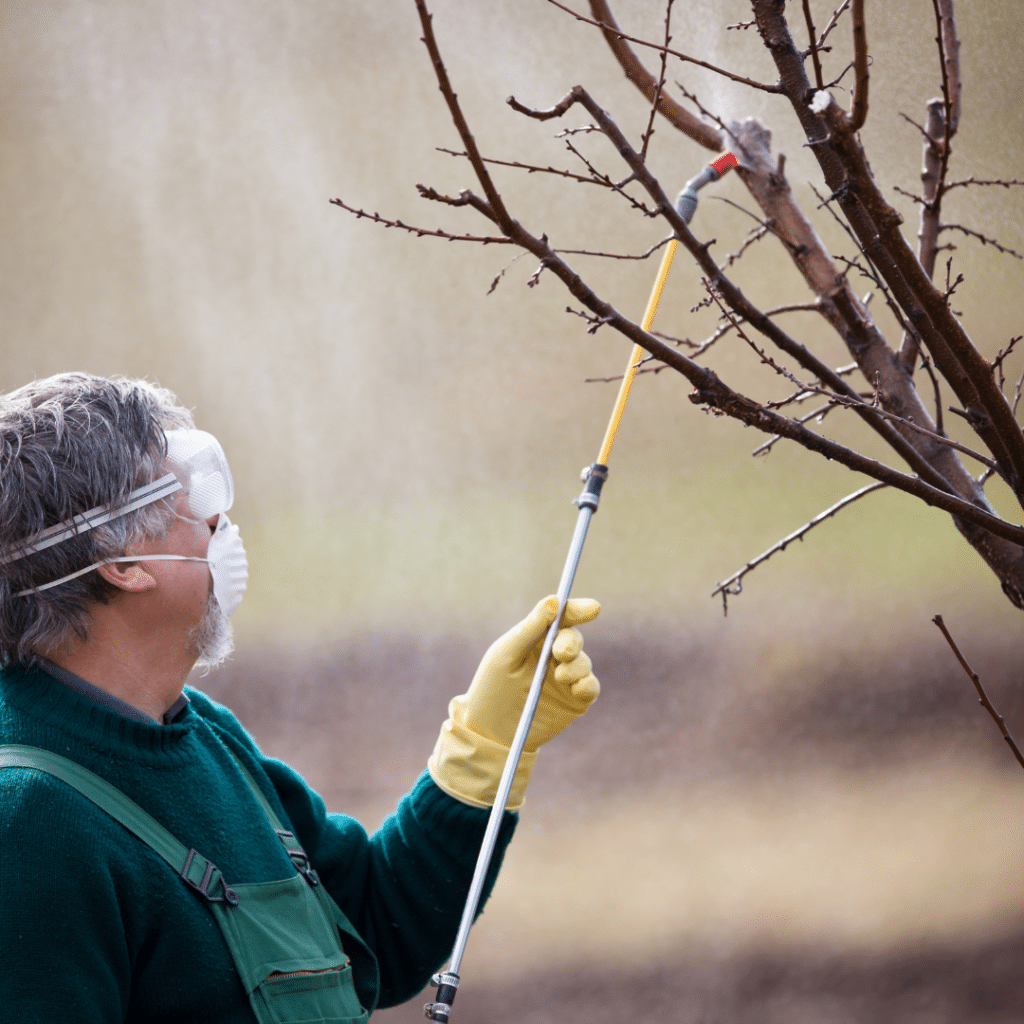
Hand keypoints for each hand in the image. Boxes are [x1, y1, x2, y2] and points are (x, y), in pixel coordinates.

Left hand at [453, 595, 599, 751]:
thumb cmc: (492, 688)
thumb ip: (531, 627)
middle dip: (571, 642)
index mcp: (535, 639)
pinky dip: (588, 684)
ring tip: (560, 676)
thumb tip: (555, 600)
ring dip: (576, 666)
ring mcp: (566, 678)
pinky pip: (591, 687)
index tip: (592, 609)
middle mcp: (553, 656)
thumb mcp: (507, 653)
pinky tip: (576, 687)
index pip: (561, 618)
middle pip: (574, 639)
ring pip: (584, 663)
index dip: (577, 610)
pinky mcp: (574, 701)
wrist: (491, 732)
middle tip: (561, 652)